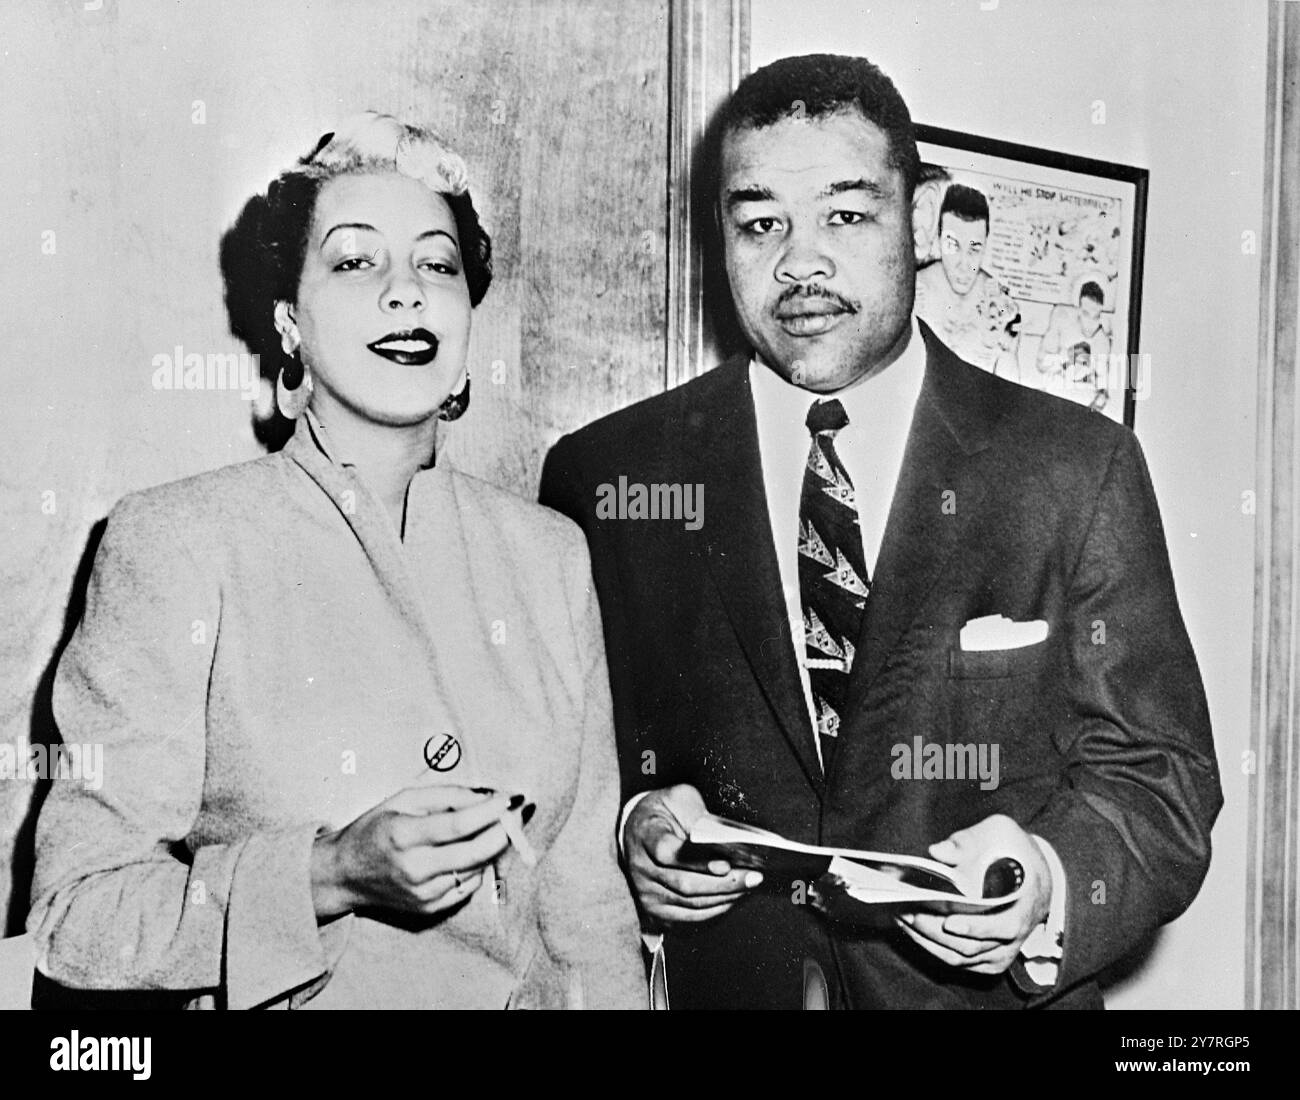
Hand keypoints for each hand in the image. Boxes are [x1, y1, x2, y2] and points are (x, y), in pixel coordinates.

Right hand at [311, 785, 518, 920]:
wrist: (345, 873)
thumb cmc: (376, 828)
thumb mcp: (404, 799)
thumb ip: (447, 795)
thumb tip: (487, 797)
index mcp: (403, 835)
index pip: (458, 824)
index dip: (490, 811)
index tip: (511, 798)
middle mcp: (413, 868)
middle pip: (475, 852)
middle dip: (503, 832)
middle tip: (517, 815)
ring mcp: (422, 893)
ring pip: (475, 869)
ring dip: (491, 847)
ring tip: (490, 828)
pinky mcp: (428, 908)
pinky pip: (467, 885)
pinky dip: (476, 866)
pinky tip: (468, 851)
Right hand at [622, 784, 763, 927]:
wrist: (637, 830)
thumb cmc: (664, 812)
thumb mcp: (679, 799)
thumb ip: (699, 816)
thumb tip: (725, 842)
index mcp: (645, 835)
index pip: (668, 853)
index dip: (697, 861)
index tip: (726, 863)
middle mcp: (641, 868)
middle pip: (685, 884)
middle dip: (724, 883)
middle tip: (754, 877)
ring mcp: (646, 893)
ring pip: (691, 903)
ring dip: (725, 897)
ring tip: (749, 886)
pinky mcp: (655, 911)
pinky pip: (690, 917)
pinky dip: (715, 909)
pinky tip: (733, 898)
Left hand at [895, 814, 1051, 975]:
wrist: (1036, 877)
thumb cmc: (1014, 850)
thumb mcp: (1000, 831)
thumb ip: (969, 840)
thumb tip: (937, 852)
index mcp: (1023, 905)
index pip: (1002, 927)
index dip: (975, 928)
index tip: (949, 922)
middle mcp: (1014, 936)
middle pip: (970, 945)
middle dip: (934, 929)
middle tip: (905, 909)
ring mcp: (1000, 951)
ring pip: (959, 957)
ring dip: (925, 939)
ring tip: (899, 915)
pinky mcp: (987, 959)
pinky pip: (955, 960)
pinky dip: (930, 946)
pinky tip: (909, 928)